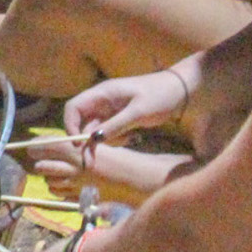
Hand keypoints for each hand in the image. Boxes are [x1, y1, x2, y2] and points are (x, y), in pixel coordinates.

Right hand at [63, 68, 190, 141]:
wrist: (181, 91)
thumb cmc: (160, 96)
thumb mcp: (138, 112)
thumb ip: (115, 126)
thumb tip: (93, 140)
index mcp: (102, 93)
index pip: (73, 107)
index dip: (70, 125)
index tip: (78, 144)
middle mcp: (102, 101)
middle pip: (81, 122)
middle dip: (84, 140)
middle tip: (90, 161)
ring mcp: (110, 109)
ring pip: (94, 130)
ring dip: (103, 141)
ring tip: (127, 140)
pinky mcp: (120, 117)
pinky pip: (108, 131)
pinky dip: (114, 139)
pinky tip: (131, 138)